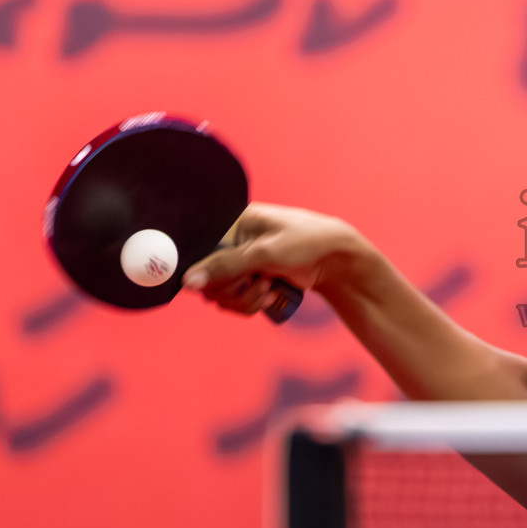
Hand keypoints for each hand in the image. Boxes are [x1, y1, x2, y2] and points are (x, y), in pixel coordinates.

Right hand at [182, 202, 363, 316]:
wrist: (338, 259)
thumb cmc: (306, 243)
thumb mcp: (264, 253)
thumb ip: (225, 266)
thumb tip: (188, 283)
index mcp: (231, 223)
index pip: (198, 253)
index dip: (209, 273)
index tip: (232, 280)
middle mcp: (232, 242)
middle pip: (207, 279)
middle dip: (233, 289)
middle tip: (258, 284)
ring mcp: (241, 262)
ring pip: (221, 294)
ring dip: (244, 299)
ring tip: (268, 290)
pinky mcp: (251, 279)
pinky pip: (235, 301)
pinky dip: (250, 304)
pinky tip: (270, 295)